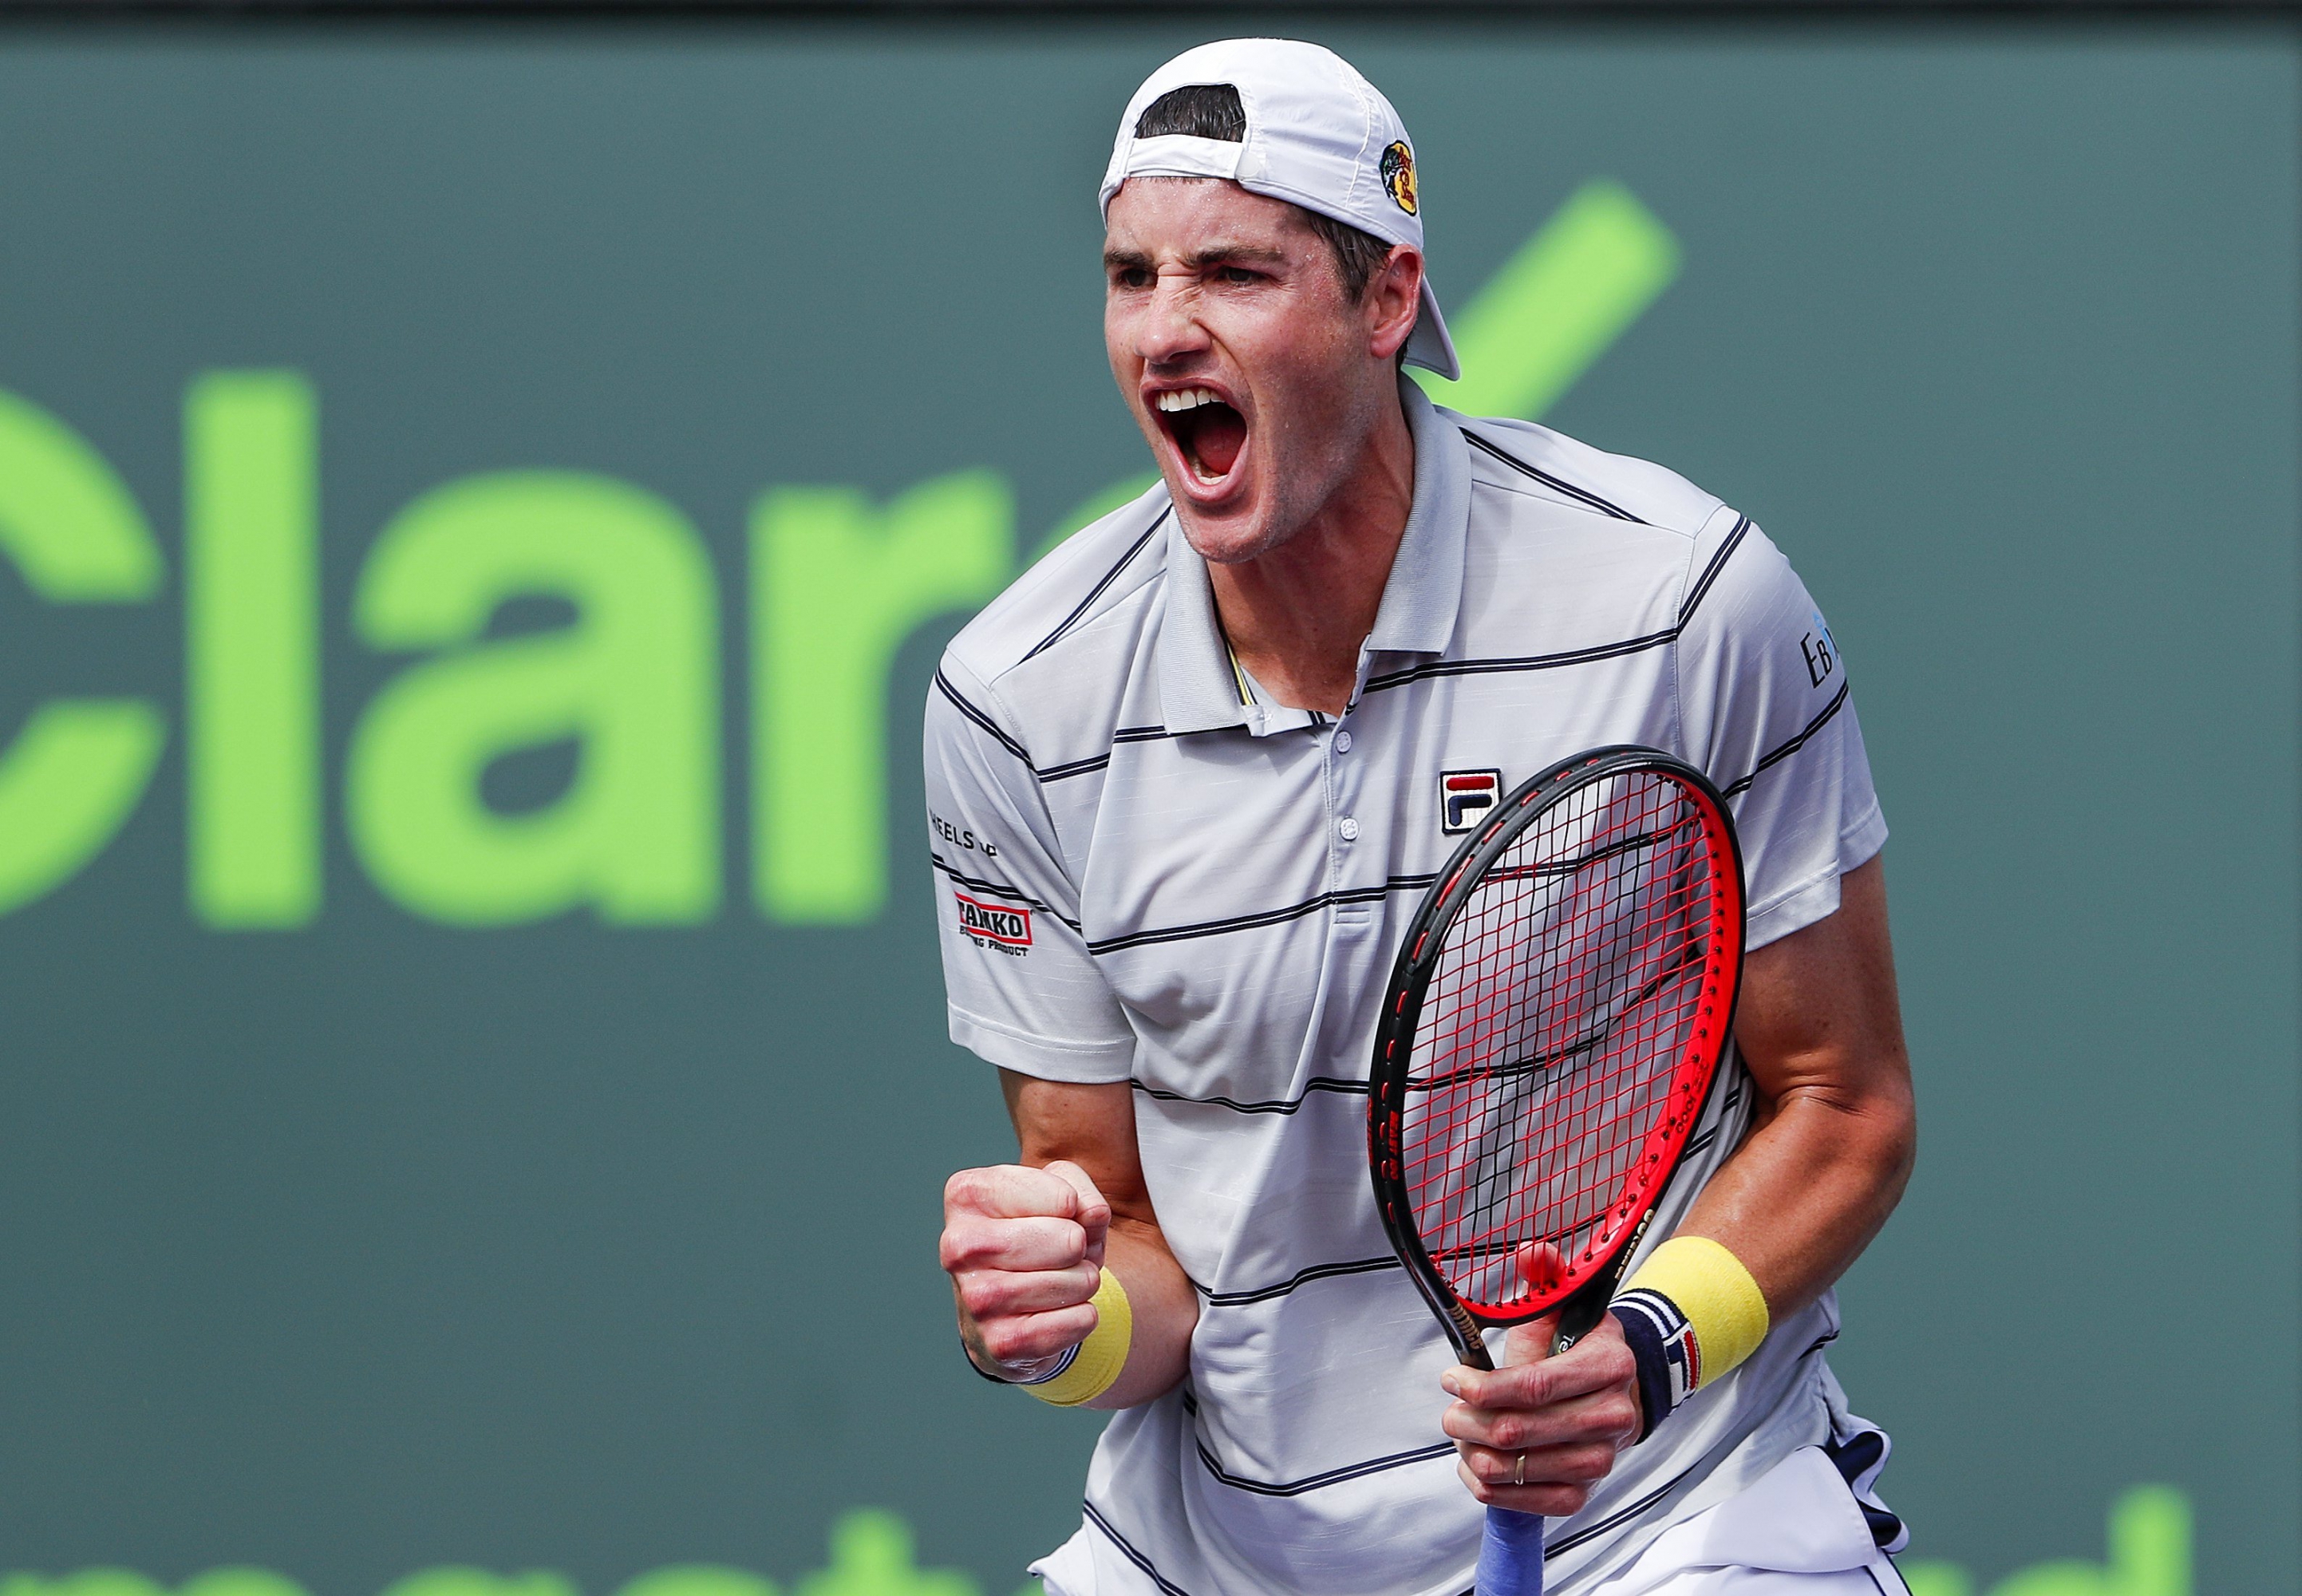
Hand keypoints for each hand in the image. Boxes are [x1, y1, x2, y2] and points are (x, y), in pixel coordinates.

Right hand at [941, 1160, 1110, 1380]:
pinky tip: (1059, 1312)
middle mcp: (959, 1246)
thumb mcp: (1058, 1194)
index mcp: (967, 1195)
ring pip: (1074, 1283)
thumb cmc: (1035, 1236)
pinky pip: (1073, 1323)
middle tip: (1066, 1252)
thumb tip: (1093, 1213)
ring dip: (1084, 1282)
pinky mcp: (998, 1342)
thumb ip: (1080, 1187)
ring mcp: (975, 1298)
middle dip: (1083, 1248)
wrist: (1010, 1307)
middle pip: (1069, 1241)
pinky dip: (1083, 1317)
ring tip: (1062, 1281)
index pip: (1063, 1197)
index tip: (1060, 1213)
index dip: (1077, 1207)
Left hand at [1439, 1244, 1642, 1517]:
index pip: (1533, 1386)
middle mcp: (1611, 1419)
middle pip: (1515, 1431)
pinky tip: (1477, 1461)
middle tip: (1451, 1408)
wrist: (1617, 1394)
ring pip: (1510, 1468)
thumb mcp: (1564, 1306)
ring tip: (1465, 1431)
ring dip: (1471, 1450)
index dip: (1482, 1386)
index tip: (1453, 1379)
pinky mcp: (1580, 1494)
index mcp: (1608, 1368)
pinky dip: (1486, 1485)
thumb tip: (1532, 1252)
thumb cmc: (1577, 1350)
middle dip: (1467, 1419)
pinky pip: (1520, 1503)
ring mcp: (1598, 1462)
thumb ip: (1546, 1277)